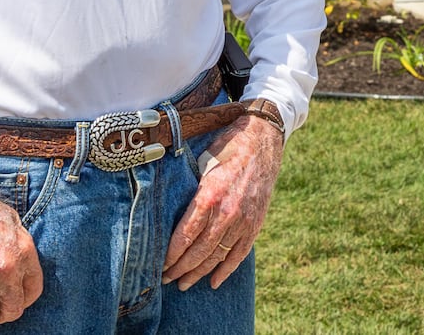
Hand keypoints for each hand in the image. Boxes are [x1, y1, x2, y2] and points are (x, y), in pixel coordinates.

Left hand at [162, 113, 283, 290]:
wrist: (263, 138)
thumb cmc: (227, 146)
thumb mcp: (202, 163)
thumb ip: (190, 190)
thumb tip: (166, 209)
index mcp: (209, 195)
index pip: (185, 236)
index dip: (171, 256)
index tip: (159, 266)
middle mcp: (227, 212)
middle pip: (199, 251)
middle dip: (180, 269)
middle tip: (166, 279)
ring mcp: (244, 220)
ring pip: (217, 256)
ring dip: (199, 273)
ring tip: (183, 284)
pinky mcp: (255, 223)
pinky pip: (239, 253)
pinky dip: (226, 269)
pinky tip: (214, 281)